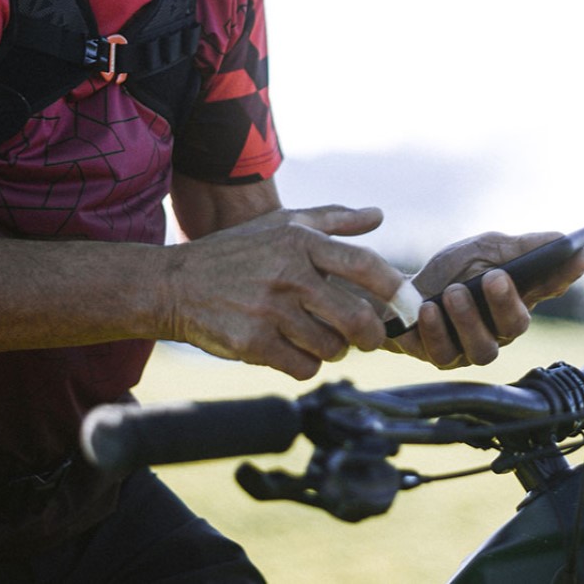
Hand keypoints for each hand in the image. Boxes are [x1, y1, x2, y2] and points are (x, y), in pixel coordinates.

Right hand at [162, 206, 405, 379]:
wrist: (173, 283)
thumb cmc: (236, 252)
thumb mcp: (282, 224)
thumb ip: (334, 220)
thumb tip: (378, 215)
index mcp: (301, 242)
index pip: (365, 266)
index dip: (396, 289)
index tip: (410, 305)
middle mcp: (288, 274)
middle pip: (357, 318)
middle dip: (371, 336)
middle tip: (367, 337)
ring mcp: (270, 310)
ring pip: (332, 348)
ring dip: (333, 350)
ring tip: (317, 338)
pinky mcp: (252, 342)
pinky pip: (304, 367)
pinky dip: (306, 365)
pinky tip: (292, 351)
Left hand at [385, 231, 583, 367]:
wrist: (400, 292)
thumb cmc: (450, 271)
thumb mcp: (483, 249)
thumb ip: (519, 247)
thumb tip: (560, 238)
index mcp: (518, 297)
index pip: (551, 287)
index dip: (567, 274)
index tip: (580, 255)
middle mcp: (500, 328)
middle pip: (517, 325)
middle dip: (506, 302)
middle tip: (494, 277)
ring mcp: (472, 347)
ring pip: (483, 349)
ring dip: (469, 318)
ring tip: (454, 292)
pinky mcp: (442, 357)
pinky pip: (444, 353)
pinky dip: (437, 329)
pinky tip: (428, 309)